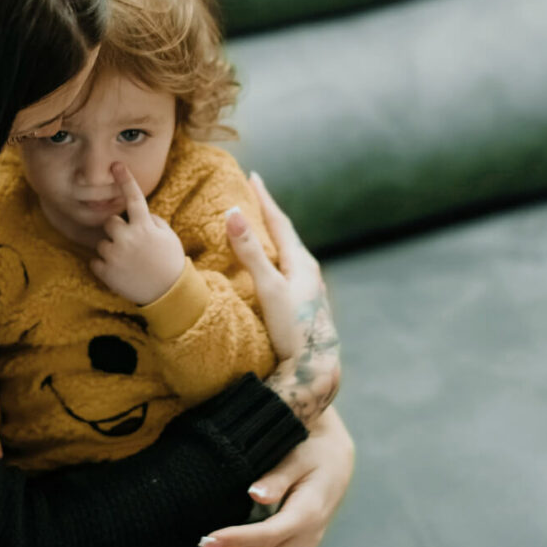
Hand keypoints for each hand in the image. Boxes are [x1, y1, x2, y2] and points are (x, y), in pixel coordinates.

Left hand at [90, 163, 184, 304]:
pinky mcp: (105, 272)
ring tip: (128, 263)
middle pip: (110, 222)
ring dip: (111, 250)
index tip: (116, 165)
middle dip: (118, 230)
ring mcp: (114, 255)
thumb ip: (152, 221)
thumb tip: (140, 214)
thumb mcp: (168, 236)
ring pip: (102, 243)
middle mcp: (127, 238)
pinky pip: (95, 261)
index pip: (133, 197)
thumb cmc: (170, 262)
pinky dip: (105, 267)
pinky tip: (120, 273)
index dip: (125, 179)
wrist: (168, 294)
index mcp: (144, 227)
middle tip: (131, 245)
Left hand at [199, 406, 354, 546]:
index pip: (268, 533)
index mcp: (309, 512)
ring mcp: (307, 545)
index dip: (238, 539)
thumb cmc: (312, 451)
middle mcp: (309, 535)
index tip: (208, 540)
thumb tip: (255, 494)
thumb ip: (277, 477)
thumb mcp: (297, 456)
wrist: (336, 456)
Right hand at [226, 171, 339, 424]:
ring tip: (257, 227)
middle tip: (253, 195)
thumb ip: (250, 252)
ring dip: (271, 236)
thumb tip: (232, 213)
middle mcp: (308, 271)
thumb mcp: (269, 288)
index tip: (253, 177)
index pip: (279, 221)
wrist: (314, 369)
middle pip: (285, 234)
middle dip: (268, 214)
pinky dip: (273, 257)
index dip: (264, 199)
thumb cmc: (293, 330)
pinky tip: (268, 268)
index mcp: (301, 262)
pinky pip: (285, 269)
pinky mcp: (303, 304)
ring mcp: (308, 288)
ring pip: (287, 252)